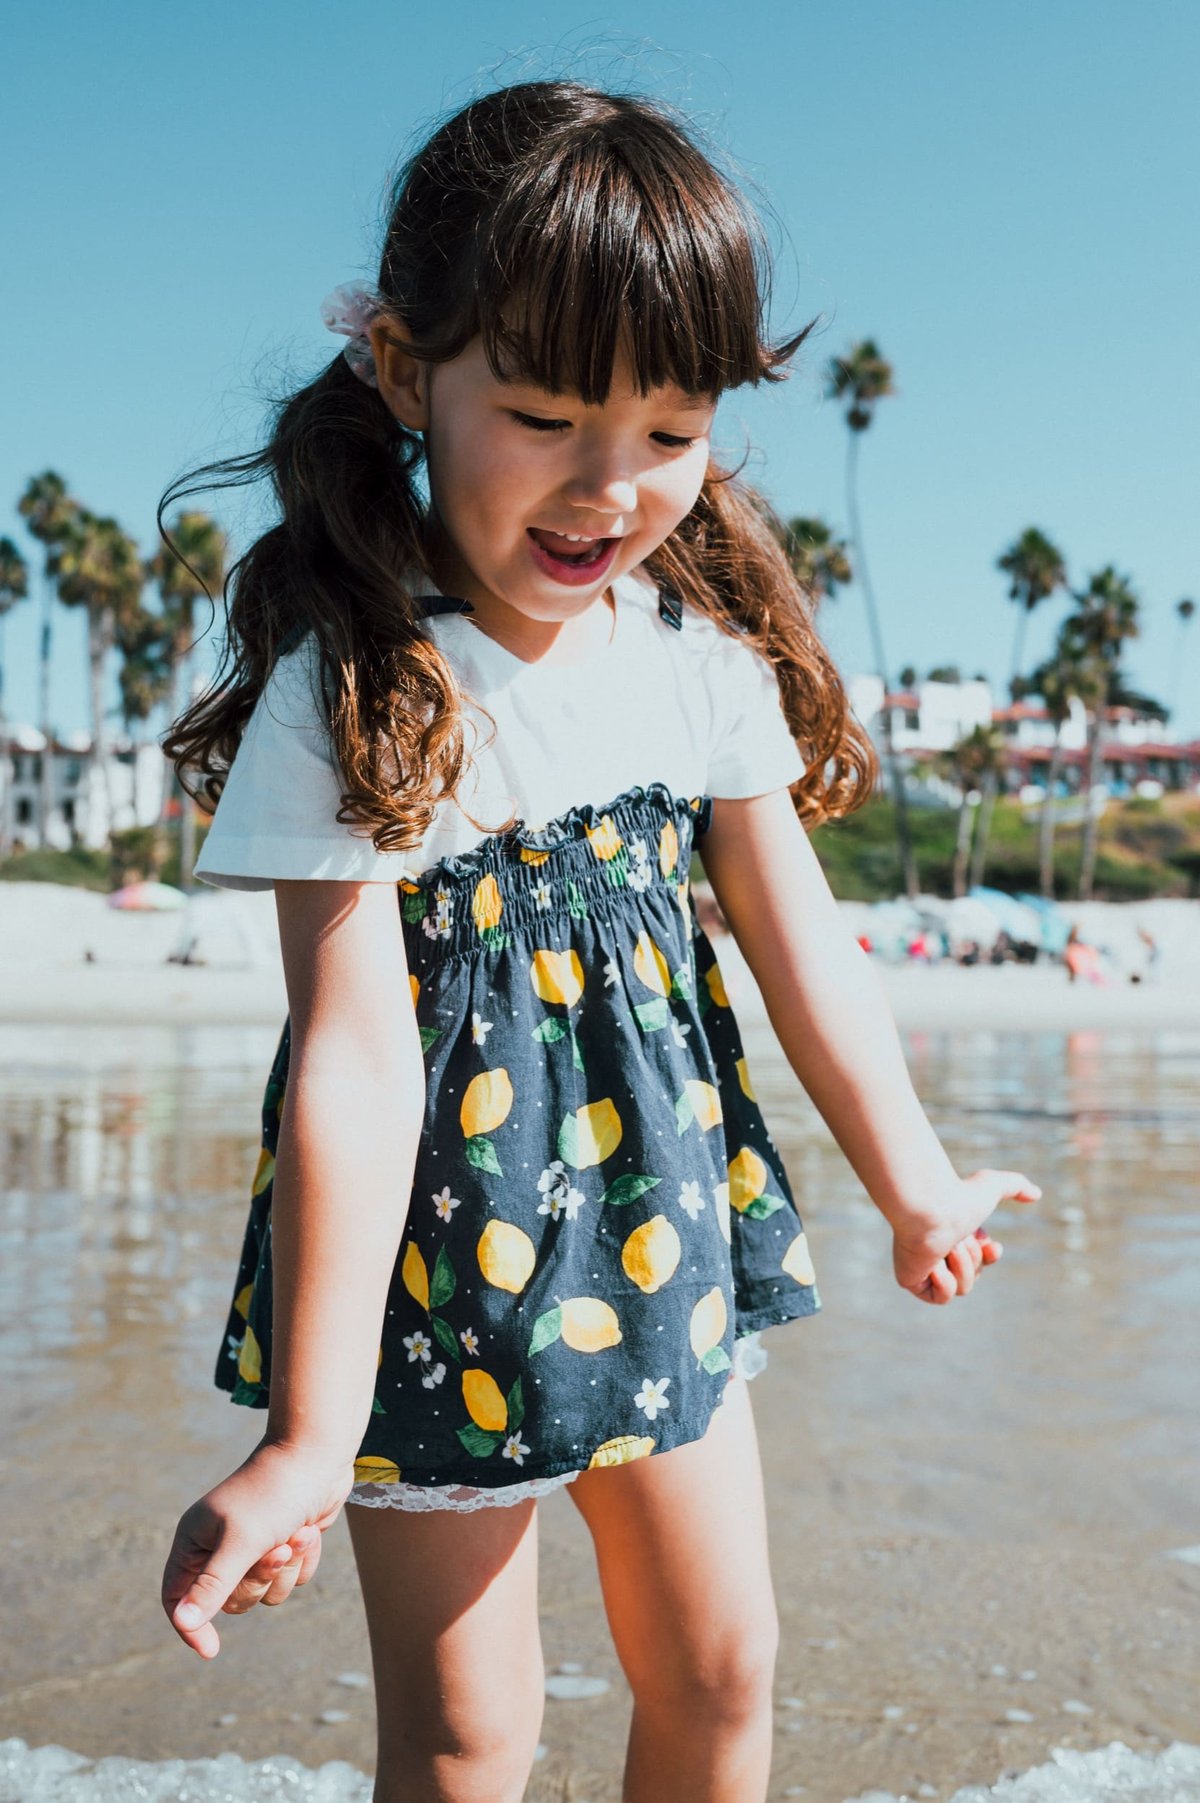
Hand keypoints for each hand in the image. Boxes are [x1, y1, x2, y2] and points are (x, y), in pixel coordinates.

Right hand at [162, 1437, 355, 1658]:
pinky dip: (303, 1560)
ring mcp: (253, 1545)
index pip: (176, 1596)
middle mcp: (220, 1545)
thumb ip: (213, 1585)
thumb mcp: (241, 1542)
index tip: (212, 1650)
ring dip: (286, 1569)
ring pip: (265, 1593)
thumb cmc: (274, 1493)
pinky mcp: (283, 1544)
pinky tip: (310, 1530)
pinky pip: (290, 1579)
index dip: (190, 1625)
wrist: (319, 1456)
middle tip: (277, 1550)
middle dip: (259, 1580)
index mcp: (195, 1538)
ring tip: (298, 1534)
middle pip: (230, 1601)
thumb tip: (184, 1623)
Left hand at [891, 1168, 1040, 1304]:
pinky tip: (934, 1265)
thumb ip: (1015, 1185)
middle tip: (960, 1239)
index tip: (992, 1246)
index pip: (979, 1258)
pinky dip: (944, 1283)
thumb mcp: (993, 1186)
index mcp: (952, 1234)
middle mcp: (937, 1251)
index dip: (988, 1256)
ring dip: (962, 1267)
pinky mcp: (911, 1280)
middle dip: (974, 1258)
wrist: (930, 1208)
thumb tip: (1036, 1194)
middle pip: (974, 1275)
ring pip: (961, 1288)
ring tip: (948, 1248)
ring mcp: (924, 1267)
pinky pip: (940, 1298)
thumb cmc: (958, 1196)